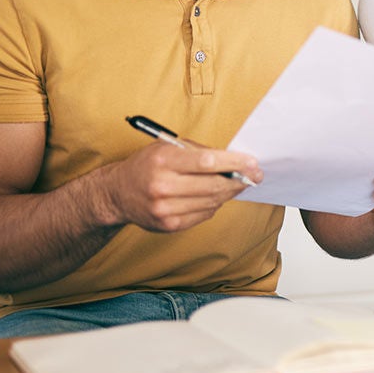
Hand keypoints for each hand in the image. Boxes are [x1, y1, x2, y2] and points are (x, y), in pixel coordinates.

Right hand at [97, 139, 262, 232]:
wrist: (118, 193)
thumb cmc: (148, 165)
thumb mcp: (168, 147)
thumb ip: (199, 151)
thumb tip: (235, 160)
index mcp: (163, 160)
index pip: (207, 162)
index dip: (234, 163)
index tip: (253, 163)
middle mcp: (162, 185)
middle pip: (213, 185)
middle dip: (239, 180)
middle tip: (255, 175)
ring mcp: (165, 209)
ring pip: (212, 202)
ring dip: (229, 193)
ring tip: (237, 184)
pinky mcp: (169, 225)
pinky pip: (203, 215)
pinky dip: (214, 205)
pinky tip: (216, 196)